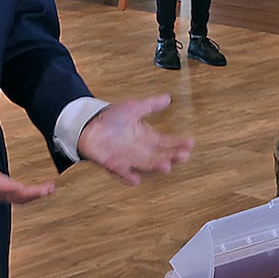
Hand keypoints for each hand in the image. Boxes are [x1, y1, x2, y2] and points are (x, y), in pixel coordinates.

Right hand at [0, 130, 54, 204]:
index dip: (6, 189)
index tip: (20, 188)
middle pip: (9, 196)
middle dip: (27, 194)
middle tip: (45, 190)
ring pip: (16, 197)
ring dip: (33, 195)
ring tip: (49, 189)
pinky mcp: (2, 188)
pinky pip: (18, 194)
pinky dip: (31, 193)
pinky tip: (45, 189)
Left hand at [76, 96, 192, 185]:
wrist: (87, 124)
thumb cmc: (110, 118)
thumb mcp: (134, 107)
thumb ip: (151, 105)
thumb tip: (168, 98)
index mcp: (146, 137)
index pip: (167, 142)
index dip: (179, 143)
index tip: (190, 142)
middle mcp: (140, 150)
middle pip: (160, 155)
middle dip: (172, 156)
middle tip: (184, 155)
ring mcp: (128, 158)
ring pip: (146, 165)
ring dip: (155, 166)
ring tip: (166, 166)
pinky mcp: (114, 164)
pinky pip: (122, 172)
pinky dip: (128, 176)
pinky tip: (136, 179)